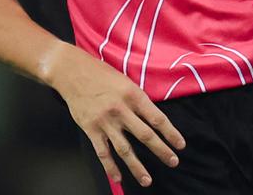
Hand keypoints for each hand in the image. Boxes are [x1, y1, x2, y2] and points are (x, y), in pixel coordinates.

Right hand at [44, 43, 185, 186]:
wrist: (72, 72)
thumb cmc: (101, 74)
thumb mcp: (126, 81)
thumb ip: (138, 100)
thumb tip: (154, 118)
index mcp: (133, 95)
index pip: (157, 118)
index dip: (171, 133)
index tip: (180, 145)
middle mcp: (121, 110)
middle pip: (145, 135)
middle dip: (161, 151)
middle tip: (172, 162)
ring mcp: (105, 121)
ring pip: (124, 149)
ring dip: (137, 167)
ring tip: (147, 180)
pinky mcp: (91, 129)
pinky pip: (103, 152)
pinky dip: (110, 167)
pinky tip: (118, 178)